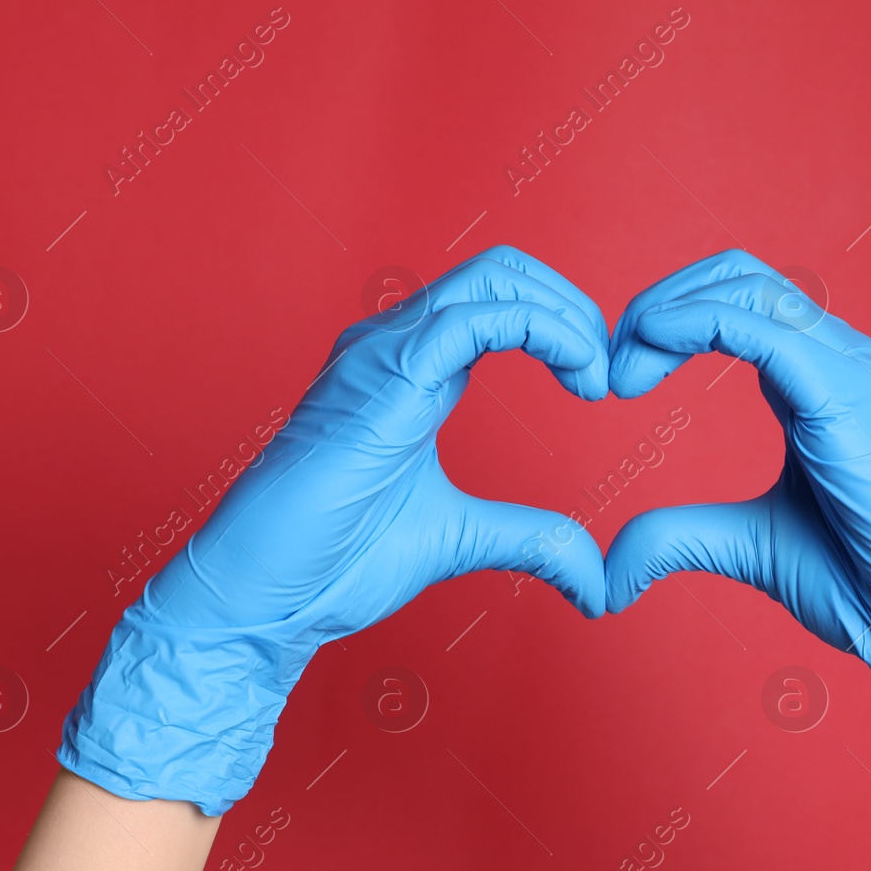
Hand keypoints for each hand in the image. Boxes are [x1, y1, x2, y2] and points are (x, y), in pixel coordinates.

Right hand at [59, 246, 608, 814]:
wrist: (263, 600)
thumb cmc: (333, 563)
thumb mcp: (461, 540)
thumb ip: (530, 541)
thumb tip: (597, 578)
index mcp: (413, 370)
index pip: (499, 298)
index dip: (564, 323)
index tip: (601, 384)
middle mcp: (394, 346)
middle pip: (502, 269)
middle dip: (573, 306)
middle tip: (608, 372)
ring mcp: (380, 355)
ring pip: (490, 279)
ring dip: (564, 315)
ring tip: (595, 374)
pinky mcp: (377, 381)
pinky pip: (470, 320)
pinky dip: (539, 330)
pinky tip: (575, 378)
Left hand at [604, 250, 870, 848]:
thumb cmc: (860, 583)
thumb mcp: (745, 545)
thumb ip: (677, 537)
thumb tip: (608, 572)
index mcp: (818, 381)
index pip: (737, 302)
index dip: (666, 320)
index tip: (616, 378)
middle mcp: (839, 360)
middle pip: (738, 275)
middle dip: (659, 303)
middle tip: (609, 365)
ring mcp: (850, 370)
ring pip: (748, 285)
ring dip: (666, 310)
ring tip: (622, 369)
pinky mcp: (848, 396)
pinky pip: (761, 327)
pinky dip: (692, 322)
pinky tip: (648, 349)